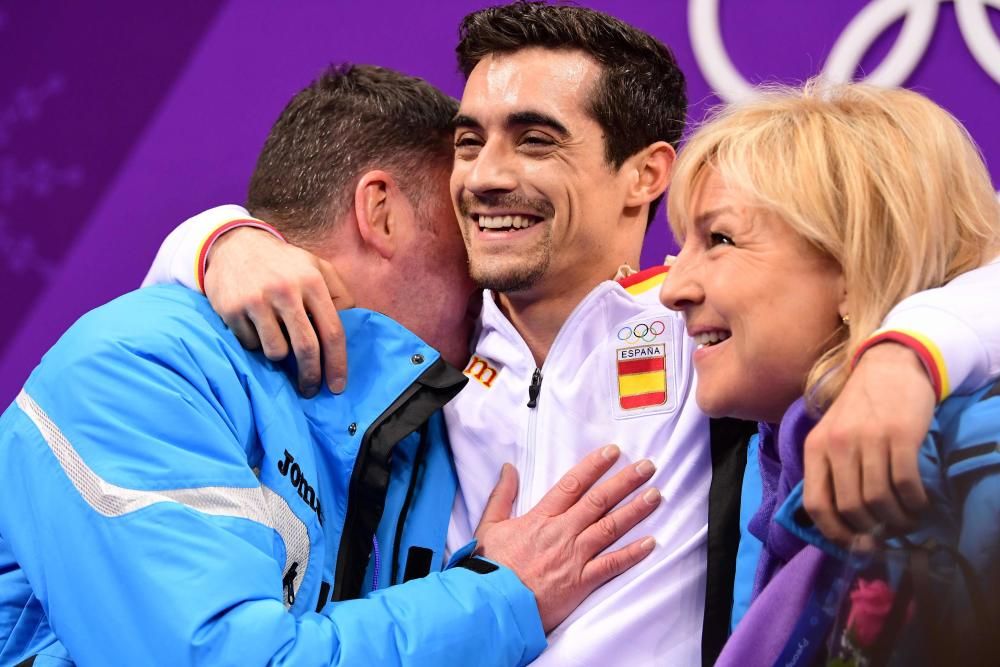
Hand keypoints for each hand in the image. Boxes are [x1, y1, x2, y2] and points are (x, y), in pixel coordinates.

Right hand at [204, 226, 353, 395]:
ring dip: (280, 357)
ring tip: (278, 342)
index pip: (332, 332)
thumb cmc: (284, 265)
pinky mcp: (232, 309)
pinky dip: (256, 344)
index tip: (337, 386)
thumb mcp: (317, 268)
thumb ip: (339, 295)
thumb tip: (355, 327)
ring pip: (276, 352)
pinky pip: (250, 345)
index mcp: (312, 281)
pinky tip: (255, 327)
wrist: (234, 245)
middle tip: (311, 389)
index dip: (337, 364)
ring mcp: (257, 300)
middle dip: (311, 376)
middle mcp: (286, 290)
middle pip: (306, 348)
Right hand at [474, 445, 660, 632]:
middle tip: (647, 467)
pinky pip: (612, 565)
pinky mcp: (581, 581)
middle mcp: (562, 532)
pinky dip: (632, 554)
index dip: (595, 466)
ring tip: (656, 495)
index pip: (573, 484)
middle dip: (625, 481)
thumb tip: (508, 469)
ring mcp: (574, 556)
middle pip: (599, 500)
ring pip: (610, 527)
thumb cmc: (490, 568)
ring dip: (635, 510)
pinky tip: (650, 542)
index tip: (613, 452)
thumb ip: (501, 495)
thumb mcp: (489, 526)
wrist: (493, 605)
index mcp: (541, 517)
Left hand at [804, 342, 932, 543]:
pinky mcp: (900, 435)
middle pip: (851, 508)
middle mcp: (838, 445)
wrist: (887, 366)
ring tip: (906, 520)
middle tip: (887, 533)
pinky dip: (915, 502)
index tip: (854, 544)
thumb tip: (840, 521)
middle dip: (871, 529)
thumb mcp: (830, 434)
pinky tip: (919, 503)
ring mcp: (868, 440)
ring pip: (879, 500)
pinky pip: (906, 484)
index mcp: (815, 448)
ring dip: (897, 520)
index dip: (835, 533)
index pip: (816, 504)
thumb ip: (828, 470)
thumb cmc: (858, 408)